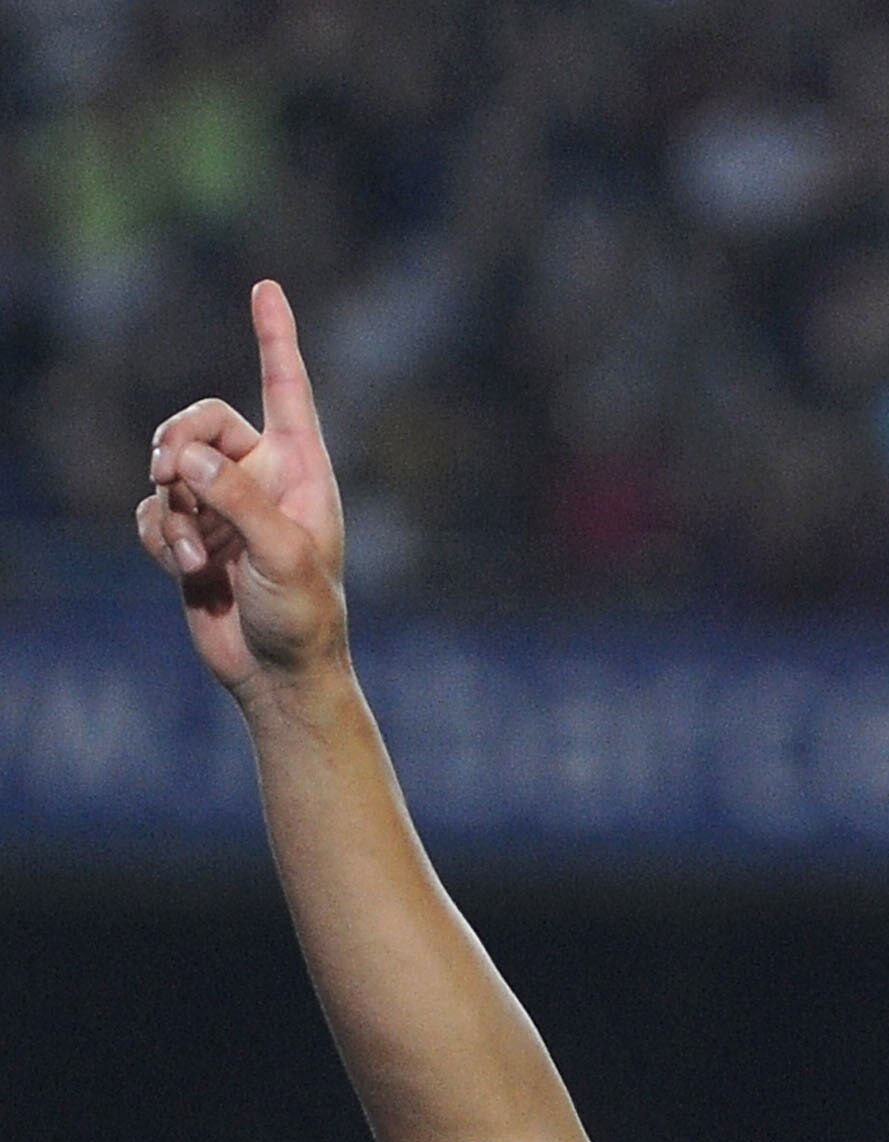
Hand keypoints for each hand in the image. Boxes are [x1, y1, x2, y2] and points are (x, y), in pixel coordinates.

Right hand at [138, 279, 346, 696]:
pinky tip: (182, 568)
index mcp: (301, 471)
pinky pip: (156, 511)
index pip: (287, 388)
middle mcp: (263, 480)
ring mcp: (224, 508)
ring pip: (171, 467)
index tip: (266, 287)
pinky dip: (160, 535)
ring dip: (170, 502)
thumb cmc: (302, 617)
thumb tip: (185, 457)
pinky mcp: (193, 539)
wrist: (279, 678)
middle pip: (203, 419)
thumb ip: (235, 497)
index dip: (275, 337)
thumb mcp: (281, 553)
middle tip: (168, 467)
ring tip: (189, 549)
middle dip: (179, 437)